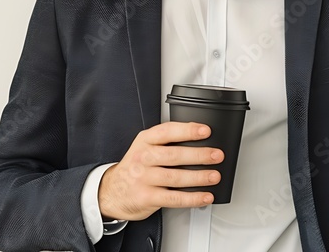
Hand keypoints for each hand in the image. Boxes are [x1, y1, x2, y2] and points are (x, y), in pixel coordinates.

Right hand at [97, 122, 222, 220]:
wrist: (112, 191)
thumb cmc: (135, 168)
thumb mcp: (144, 148)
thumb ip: (166, 143)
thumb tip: (198, 140)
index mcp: (144, 141)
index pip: (167, 132)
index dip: (187, 130)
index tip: (205, 131)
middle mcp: (143, 158)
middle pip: (174, 155)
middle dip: (199, 155)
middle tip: (216, 155)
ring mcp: (144, 178)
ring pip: (176, 177)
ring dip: (199, 177)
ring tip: (214, 176)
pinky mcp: (147, 197)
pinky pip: (174, 198)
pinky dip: (192, 198)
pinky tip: (205, 196)